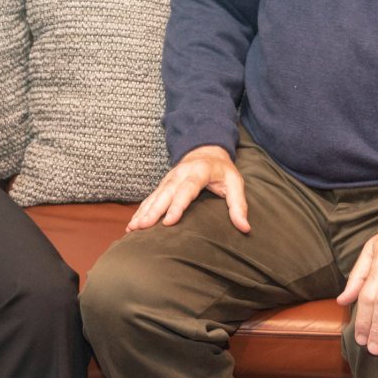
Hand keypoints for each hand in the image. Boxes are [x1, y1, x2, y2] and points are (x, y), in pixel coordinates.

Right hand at [126, 144, 249, 233]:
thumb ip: (239, 204)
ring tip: (133, 228)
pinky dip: (141, 210)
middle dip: (153, 210)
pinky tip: (132, 223)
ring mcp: (170, 178)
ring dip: (143, 211)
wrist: (206, 149)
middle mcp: (181, 173)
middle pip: (166, 192)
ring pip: (155, 195)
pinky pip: (151, 197)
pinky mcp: (164, 183)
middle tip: (143, 227)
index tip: (169, 222)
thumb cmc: (222, 170)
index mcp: (199, 171)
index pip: (187, 189)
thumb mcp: (235, 182)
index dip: (177, 205)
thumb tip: (245, 227)